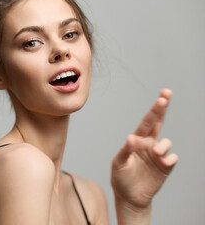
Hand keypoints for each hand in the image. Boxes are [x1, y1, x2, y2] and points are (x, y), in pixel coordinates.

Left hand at [111, 89, 178, 208]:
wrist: (130, 197)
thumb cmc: (121, 178)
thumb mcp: (118, 164)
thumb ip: (125, 151)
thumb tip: (131, 138)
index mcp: (136, 141)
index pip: (146, 123)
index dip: (154, 110)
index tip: (162, 98)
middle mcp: (148, 144)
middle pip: (158, 123)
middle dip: (162, 108)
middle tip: (166, 93)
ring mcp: (157, 155)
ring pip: (166, 142)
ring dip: (163, 146)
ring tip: (156, 153)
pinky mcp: (165, 166)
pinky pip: (172, 158)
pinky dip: (169, 158)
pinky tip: (163, 162)